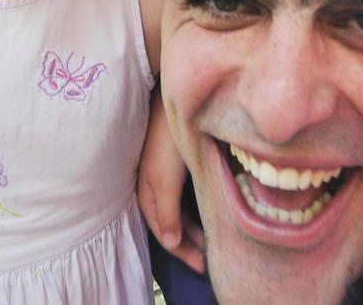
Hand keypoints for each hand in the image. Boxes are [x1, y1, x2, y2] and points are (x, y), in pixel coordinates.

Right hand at [137, 94, 203, 272]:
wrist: (167, 97)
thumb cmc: (167, 138)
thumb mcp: (166, 179)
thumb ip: (166, 212)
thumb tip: (171, 242)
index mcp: (148, 195)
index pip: (165, 235)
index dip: (183, 252)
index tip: (204, 264)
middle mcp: (153, 188)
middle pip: (171, 226)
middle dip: (189, 244)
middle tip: (211, 259)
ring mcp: (163, 176)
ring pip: (178, 213)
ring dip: (193, 229)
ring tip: (214, 240)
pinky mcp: (173, 165)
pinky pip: (181, 199)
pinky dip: (194, 211)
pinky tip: (209, 212)